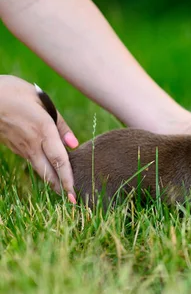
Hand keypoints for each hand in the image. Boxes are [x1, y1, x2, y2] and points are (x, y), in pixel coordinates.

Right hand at [0, 75, 77, 202]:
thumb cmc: (13, 91)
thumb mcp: (41, 100)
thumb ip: (60, 123)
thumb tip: (74, 145)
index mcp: (43, 129)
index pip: (59, 159)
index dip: (67, 178)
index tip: (74, 193)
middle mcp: (32, 142)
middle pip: (48, 170)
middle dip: (61, 187)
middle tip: (73, 202)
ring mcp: (20, 145)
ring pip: (39, 168)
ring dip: (51, 180)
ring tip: (63, 191)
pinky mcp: (12, 145)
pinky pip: (31, 159)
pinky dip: (42, 168)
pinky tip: (49, 172)